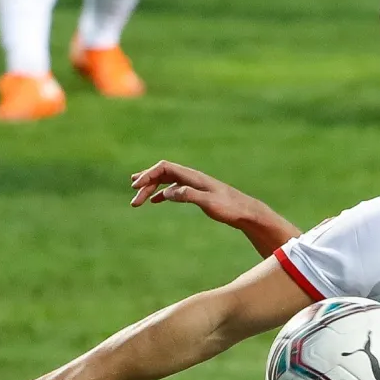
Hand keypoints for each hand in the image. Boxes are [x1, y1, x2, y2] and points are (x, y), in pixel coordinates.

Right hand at [129, 160, 262, 227]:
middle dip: (145, 185)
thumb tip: (167, 193)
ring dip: (151, 189)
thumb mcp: (208, 203)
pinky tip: (154, 201)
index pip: (164, 168)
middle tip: (133, 202)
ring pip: (166, 182)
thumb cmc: (229, 208)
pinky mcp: (196, 193)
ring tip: (137, 200)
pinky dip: (161, 193)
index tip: (135, 187)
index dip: (147, 175)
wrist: (246, 212)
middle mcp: (191, 177)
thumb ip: (188, 195)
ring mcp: (193, 184)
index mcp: (192, 177)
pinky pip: (173, 189)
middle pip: (162, 174)